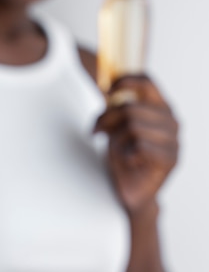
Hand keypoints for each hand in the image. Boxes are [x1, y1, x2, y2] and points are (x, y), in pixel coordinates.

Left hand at [93, 75, 178, 214]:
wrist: (132, 190)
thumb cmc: (125, 154)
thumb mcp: (117, 125)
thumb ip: (117, 108)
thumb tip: (106, 91)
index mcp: (161, 107)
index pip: (147, 82)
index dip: (124, 81)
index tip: (106, 91)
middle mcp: (172, 120)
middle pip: (131, 108)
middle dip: (107, 119)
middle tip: (95, 130)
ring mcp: (174, 140)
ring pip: (133, 127)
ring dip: (116, 140)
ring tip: (116, 150)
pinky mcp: (171, 159)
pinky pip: (140, 146)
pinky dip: (127, 153)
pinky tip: (128, 160)